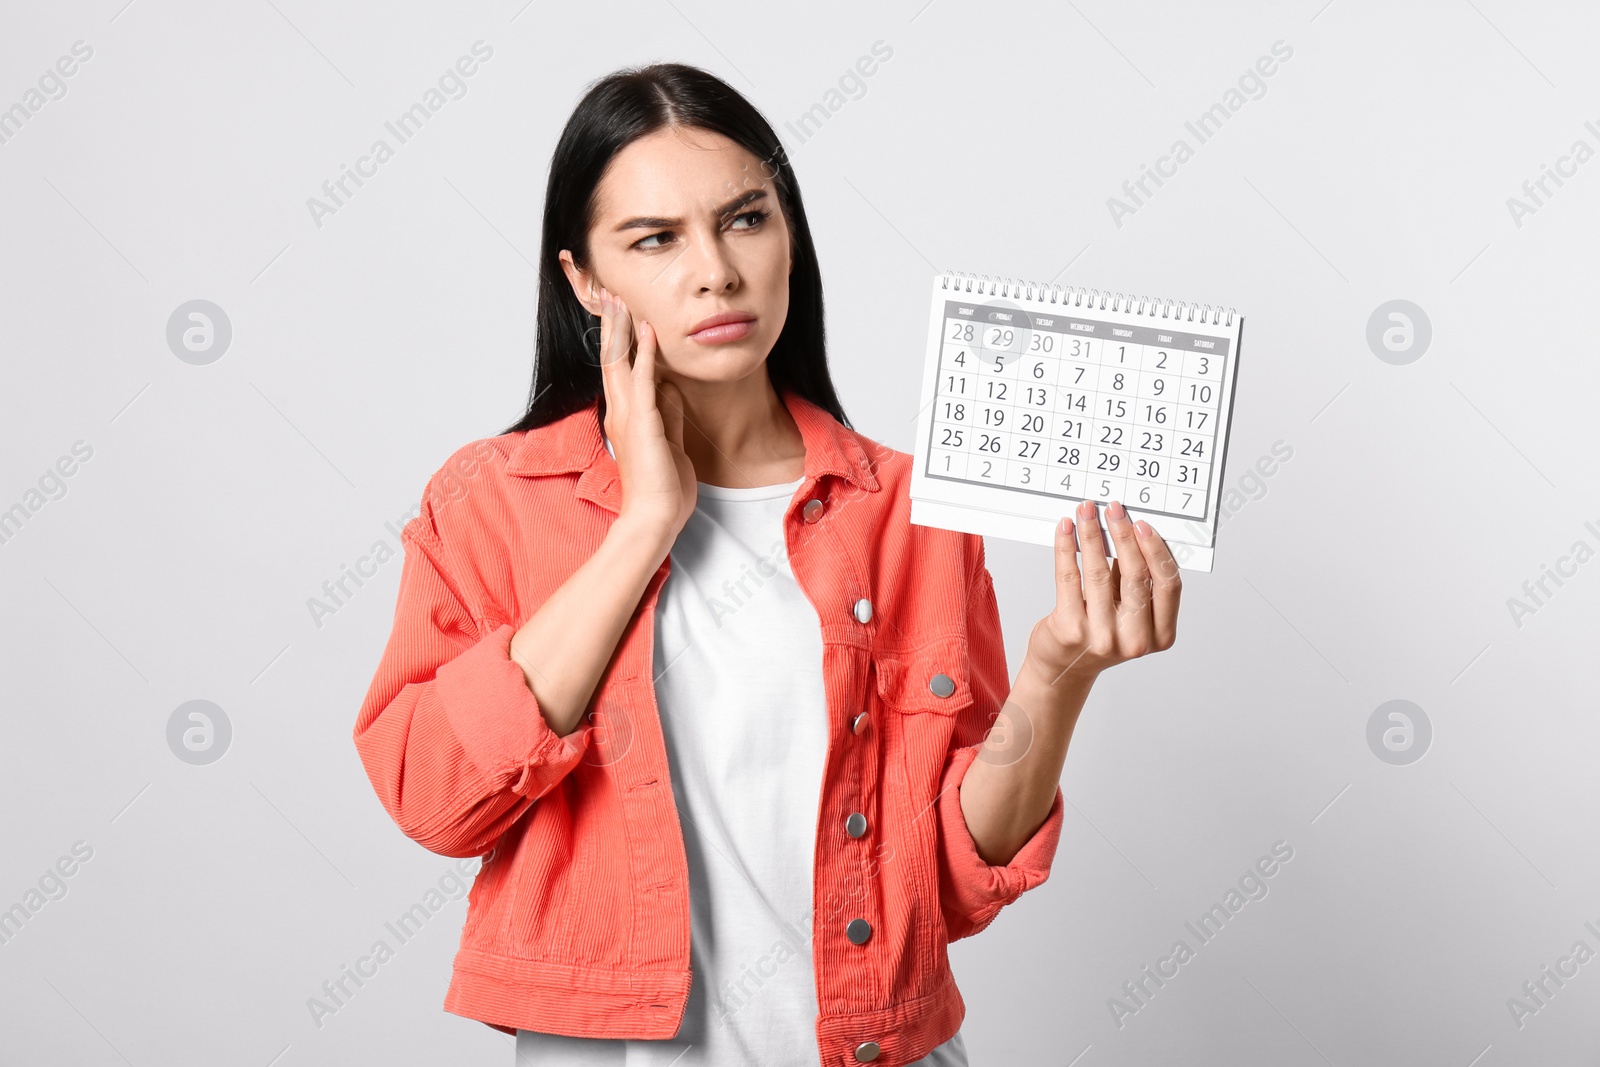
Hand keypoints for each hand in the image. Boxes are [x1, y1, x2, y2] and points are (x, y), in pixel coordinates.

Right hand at [594, 285, 696, 537]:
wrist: (655, 517)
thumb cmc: (663, 488)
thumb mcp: (669, 442)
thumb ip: (667, 414)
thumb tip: (669, 388)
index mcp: (625, 417)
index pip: (618, 370)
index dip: (617, 340)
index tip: (618, 312)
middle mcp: (620, 412)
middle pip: (610, 358)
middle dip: (610, 325)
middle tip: (608, 294)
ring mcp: (628, 417)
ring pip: (619, 363)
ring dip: (620, 330)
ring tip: (618, 300)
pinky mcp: (642, 423)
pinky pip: (643, 380)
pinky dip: (644, 353)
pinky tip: (647, 331)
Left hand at [1023, 498, 1180, 685]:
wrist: (1064, 667)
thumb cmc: (1101, 632)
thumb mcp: (1129, 611)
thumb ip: (1136, 579)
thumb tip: (1130, 528)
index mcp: (1161, 635)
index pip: (1168, 585)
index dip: (1156, 550)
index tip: (1143, 524)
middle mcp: (1135, 640)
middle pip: (1136, 575)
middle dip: (1123, 535)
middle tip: (1114, 509)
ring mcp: (1102, 637)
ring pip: (1099, 573)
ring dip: (1092, 535)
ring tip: (1085, 512)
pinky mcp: (1070, 630)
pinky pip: (1069, 578)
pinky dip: (1066, 548)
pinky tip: (1065, 530)